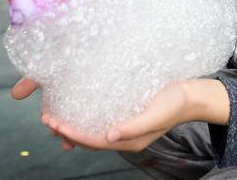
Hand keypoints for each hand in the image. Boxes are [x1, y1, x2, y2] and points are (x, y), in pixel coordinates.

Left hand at [44, 82, 190, 152]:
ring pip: (91, 132)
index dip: (73, 134)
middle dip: (66, 131)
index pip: (94, 141)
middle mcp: (123, 136)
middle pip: (89, 139)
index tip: (55, 123)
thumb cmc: (174, 103)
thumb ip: (133, 127)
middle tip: (47, 119)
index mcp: (130, 139)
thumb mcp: (155, 114)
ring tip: (54, 117)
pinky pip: (99, 122)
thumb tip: (109, 137)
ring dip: (72, 126)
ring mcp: (123, 127)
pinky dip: (83, 119)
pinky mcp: (124, 116)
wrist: (190, 95)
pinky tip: (75, 110)